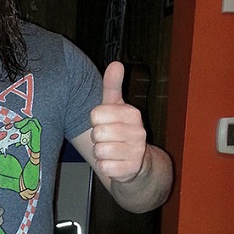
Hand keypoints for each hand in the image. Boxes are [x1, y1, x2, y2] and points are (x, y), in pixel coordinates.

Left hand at [90, 62, 146, 182]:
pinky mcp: (130, 170)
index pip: (95, 114)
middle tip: (107, 138)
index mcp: (132, 114)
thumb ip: (112, 86)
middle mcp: (138, 132)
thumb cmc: (120, 130)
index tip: (105, 122)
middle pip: (96, 133)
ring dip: (100, 152)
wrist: (137, 163)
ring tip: (111, 150)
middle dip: (97, 137)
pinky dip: (104, 166)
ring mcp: (136, 152)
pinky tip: (114, 163)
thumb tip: (116, 63)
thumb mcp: (116, 107)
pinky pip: (103, 167)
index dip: (95, 120)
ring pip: (99, 150)